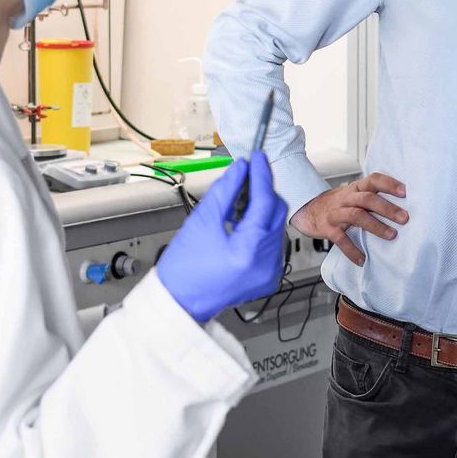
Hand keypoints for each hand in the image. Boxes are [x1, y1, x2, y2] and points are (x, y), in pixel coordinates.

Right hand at [155, 152, 285, 323]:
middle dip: (262, 191)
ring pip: (276, 226)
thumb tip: (241, 169)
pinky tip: (242, 225)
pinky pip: (272, 243)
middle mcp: (266, 264)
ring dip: (261, 210)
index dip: (261, 174)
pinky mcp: (268, 277)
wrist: (179, 300)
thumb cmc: (184, 268)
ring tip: (236, 206)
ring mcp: (270, 273)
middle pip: (276, 212)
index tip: (257, 157)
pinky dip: (261, 229)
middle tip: (245, 177)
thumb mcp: (202, 220)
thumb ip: (226, 190)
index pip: (265, 201)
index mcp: (249, 251)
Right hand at [292, 172, 408, 266]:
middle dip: (387, 208)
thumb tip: (402, 206)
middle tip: (404, 218)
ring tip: (391, 235)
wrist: (308, 211)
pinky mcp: (328, 229)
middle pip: (367, 199)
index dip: (389, 184)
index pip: (373, 180)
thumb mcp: (353, 194)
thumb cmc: (338, 204)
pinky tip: (362, 260)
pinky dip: (352, 251)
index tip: (405, 191)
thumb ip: (372, 196)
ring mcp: (336, 213)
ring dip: (376, 226)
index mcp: (355, 188)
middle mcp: (345, 198)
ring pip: (357, 216)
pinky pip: (341, 240)